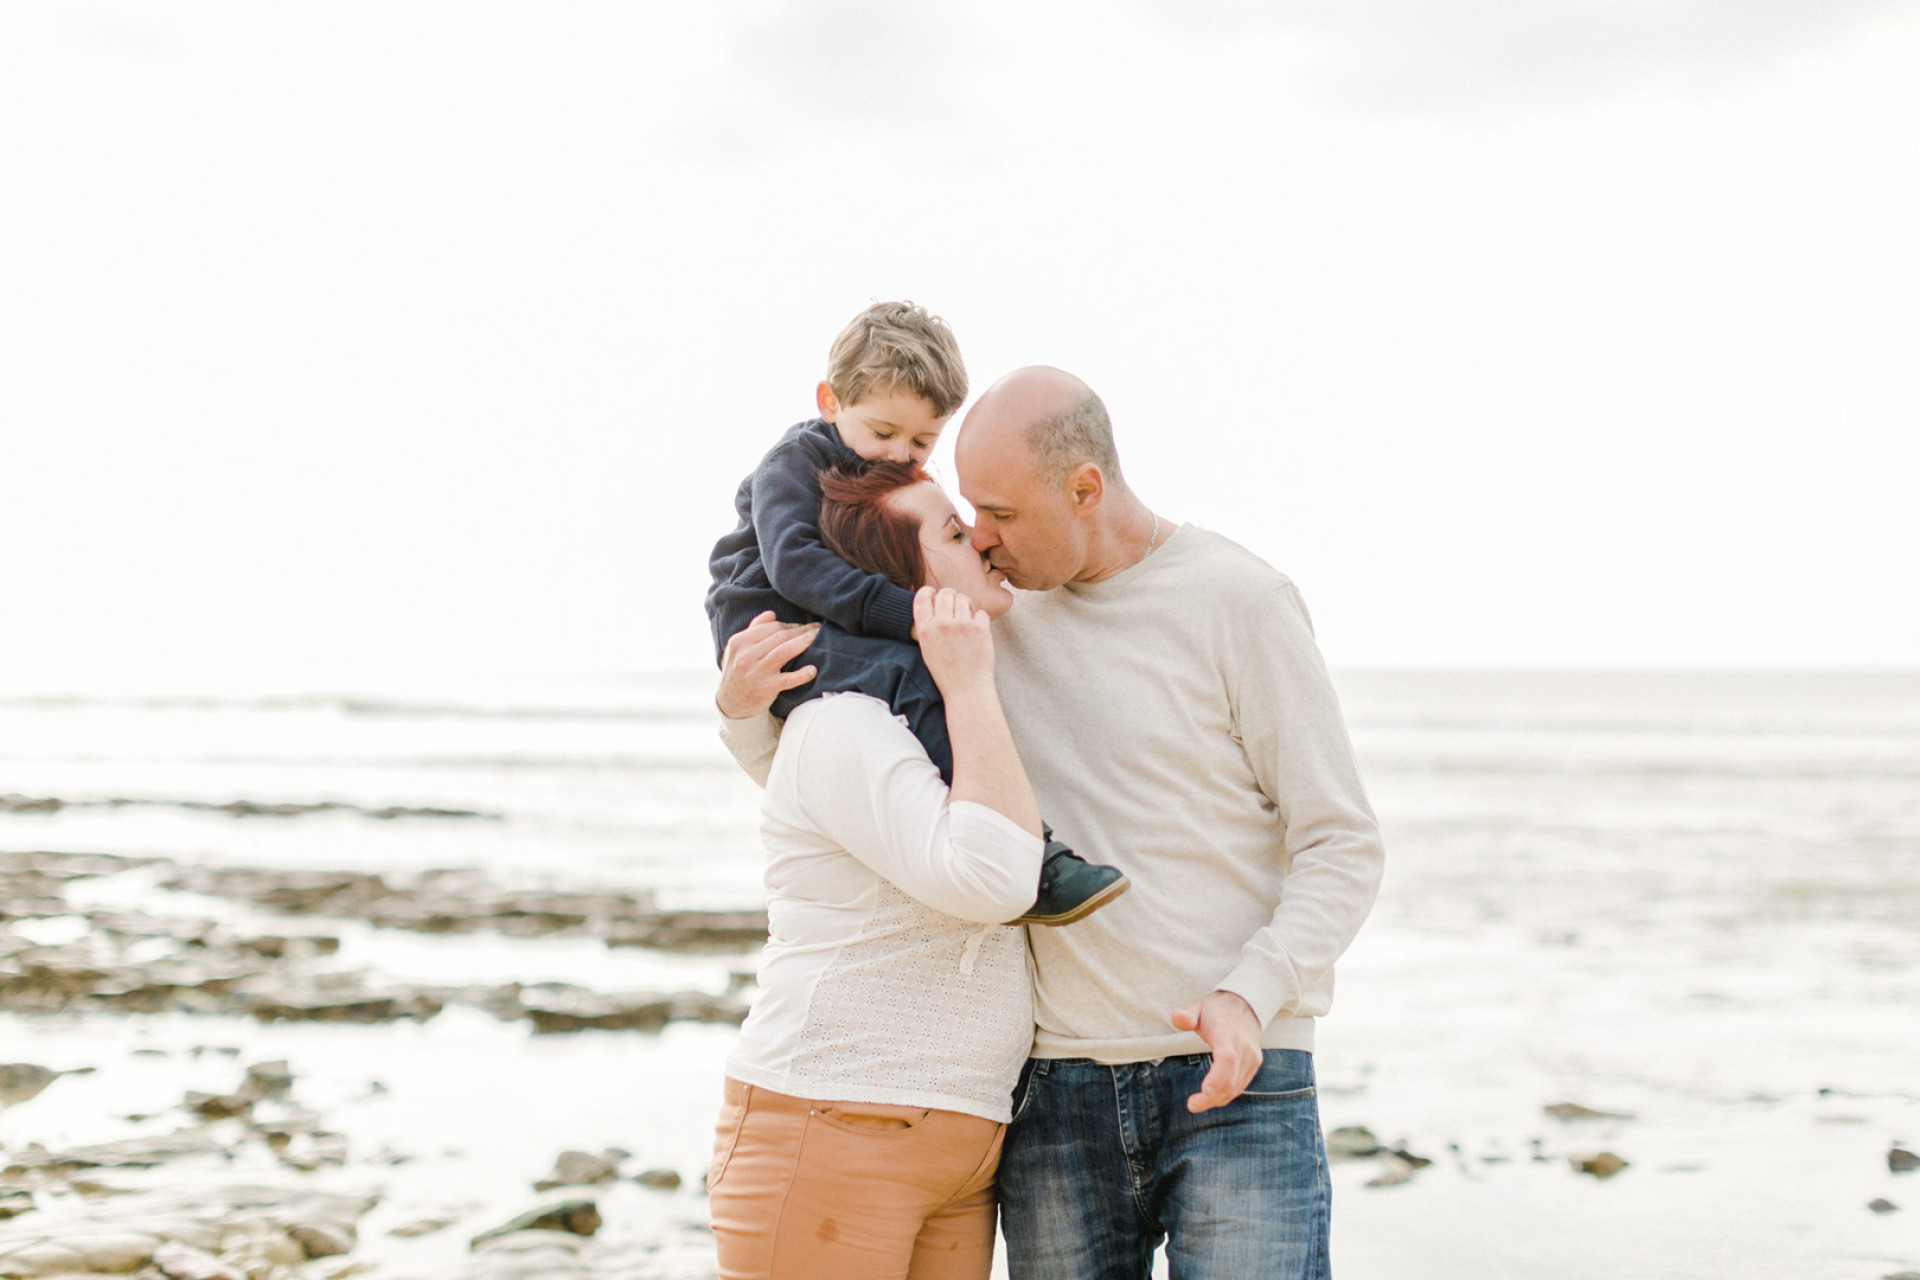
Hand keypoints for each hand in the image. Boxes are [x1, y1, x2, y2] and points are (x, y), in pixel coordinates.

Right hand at [717, 612, 819, 718]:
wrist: (731, 704)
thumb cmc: (739, 672)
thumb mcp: (737, 650)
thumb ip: (753, 630)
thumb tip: (772, 614)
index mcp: (739, 642)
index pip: (771, 627)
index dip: (790, 625)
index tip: (802, 628)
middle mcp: (746, 655)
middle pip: (780, 636)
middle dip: (802, 631)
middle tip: (817, 629)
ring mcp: (756, 672)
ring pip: (785, 651)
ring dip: (805, 642)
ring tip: (819, 637)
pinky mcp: (766, 688)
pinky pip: (788, 679)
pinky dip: (802, 674)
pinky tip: (813, 670)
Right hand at [913, 586, 992, 695]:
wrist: (966, 690)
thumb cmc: (947, 672)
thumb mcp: (928, 649)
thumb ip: (930, 626)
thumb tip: (936, 603)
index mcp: (925, 629)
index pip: (922, 597)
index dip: (928, 592)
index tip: (934, 594)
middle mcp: (941, 624)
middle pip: (945, 592)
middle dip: (950, 596)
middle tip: (955, 607)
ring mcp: (962, 625)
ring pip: (964, 598)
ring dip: (966, 605)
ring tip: (967, 619)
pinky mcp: (980, 628)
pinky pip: (980, 612)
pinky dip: (980, 619)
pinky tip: (977, 631)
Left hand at [1170, 991, 1261, 1112]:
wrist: (1245, 1005)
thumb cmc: (1216, 1010)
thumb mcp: (1198, 1007)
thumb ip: (1186, 1014)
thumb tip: (1177, 1018)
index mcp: (1226, 1034)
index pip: (1227, 1059)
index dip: (1217, 1078)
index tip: (1204, 1091)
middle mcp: (1243, 1047)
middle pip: (1230, 1080)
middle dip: (1211, 1098)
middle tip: (1192, 1105)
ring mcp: (1251, 1057)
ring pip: (1236, 1087)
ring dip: (1217, 1099)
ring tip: (1198, 1102)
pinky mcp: (1254, 1064)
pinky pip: (1240, 1085)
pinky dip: (1226, 1094)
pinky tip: (1212, 1096)